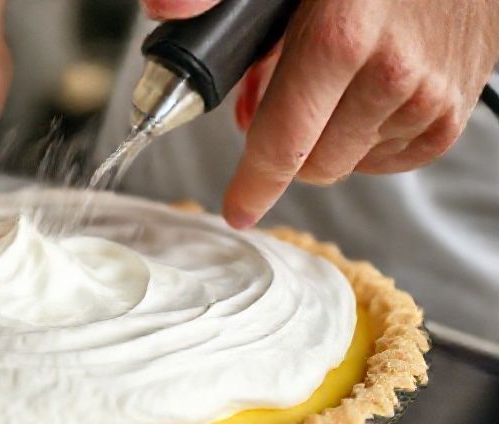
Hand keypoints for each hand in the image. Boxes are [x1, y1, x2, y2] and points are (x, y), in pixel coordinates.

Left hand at [141, 0, 498, 227]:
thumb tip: (165, 7)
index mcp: (339, 40)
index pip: (282, 143)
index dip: (253, 186)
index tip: (238, 210)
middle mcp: (389, 75)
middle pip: (315, 165)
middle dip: (290, 148)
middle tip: (286, 101)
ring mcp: (428, 98)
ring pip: (351, 163)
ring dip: (331, 138)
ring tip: (332, 86)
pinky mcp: (453, 113)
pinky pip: (393, 158)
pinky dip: (369, 139)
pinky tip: (367, 96)